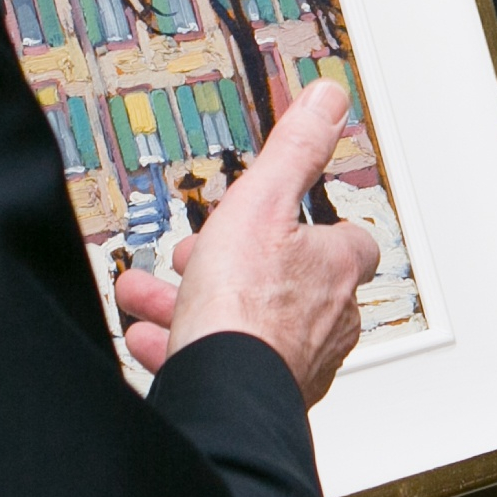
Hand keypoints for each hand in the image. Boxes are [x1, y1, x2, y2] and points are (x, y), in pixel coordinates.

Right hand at [109, 80, 381, 400]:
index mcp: (338, 271)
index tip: (272, 217)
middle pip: (280, 281)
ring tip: (151, 296)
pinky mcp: (259, 396)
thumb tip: (329, 100)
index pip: (345, 239)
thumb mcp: (261, 202)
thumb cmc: (246, 308)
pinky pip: (223, 366)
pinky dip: (184, 348)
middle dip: (227, 265)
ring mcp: (294, 364)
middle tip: (192, 258)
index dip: (304, 225)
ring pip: (242, 324)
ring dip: (191, 307)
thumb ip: (295, 149)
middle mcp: (327, 322)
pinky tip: (152, 340)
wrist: (222, 395)